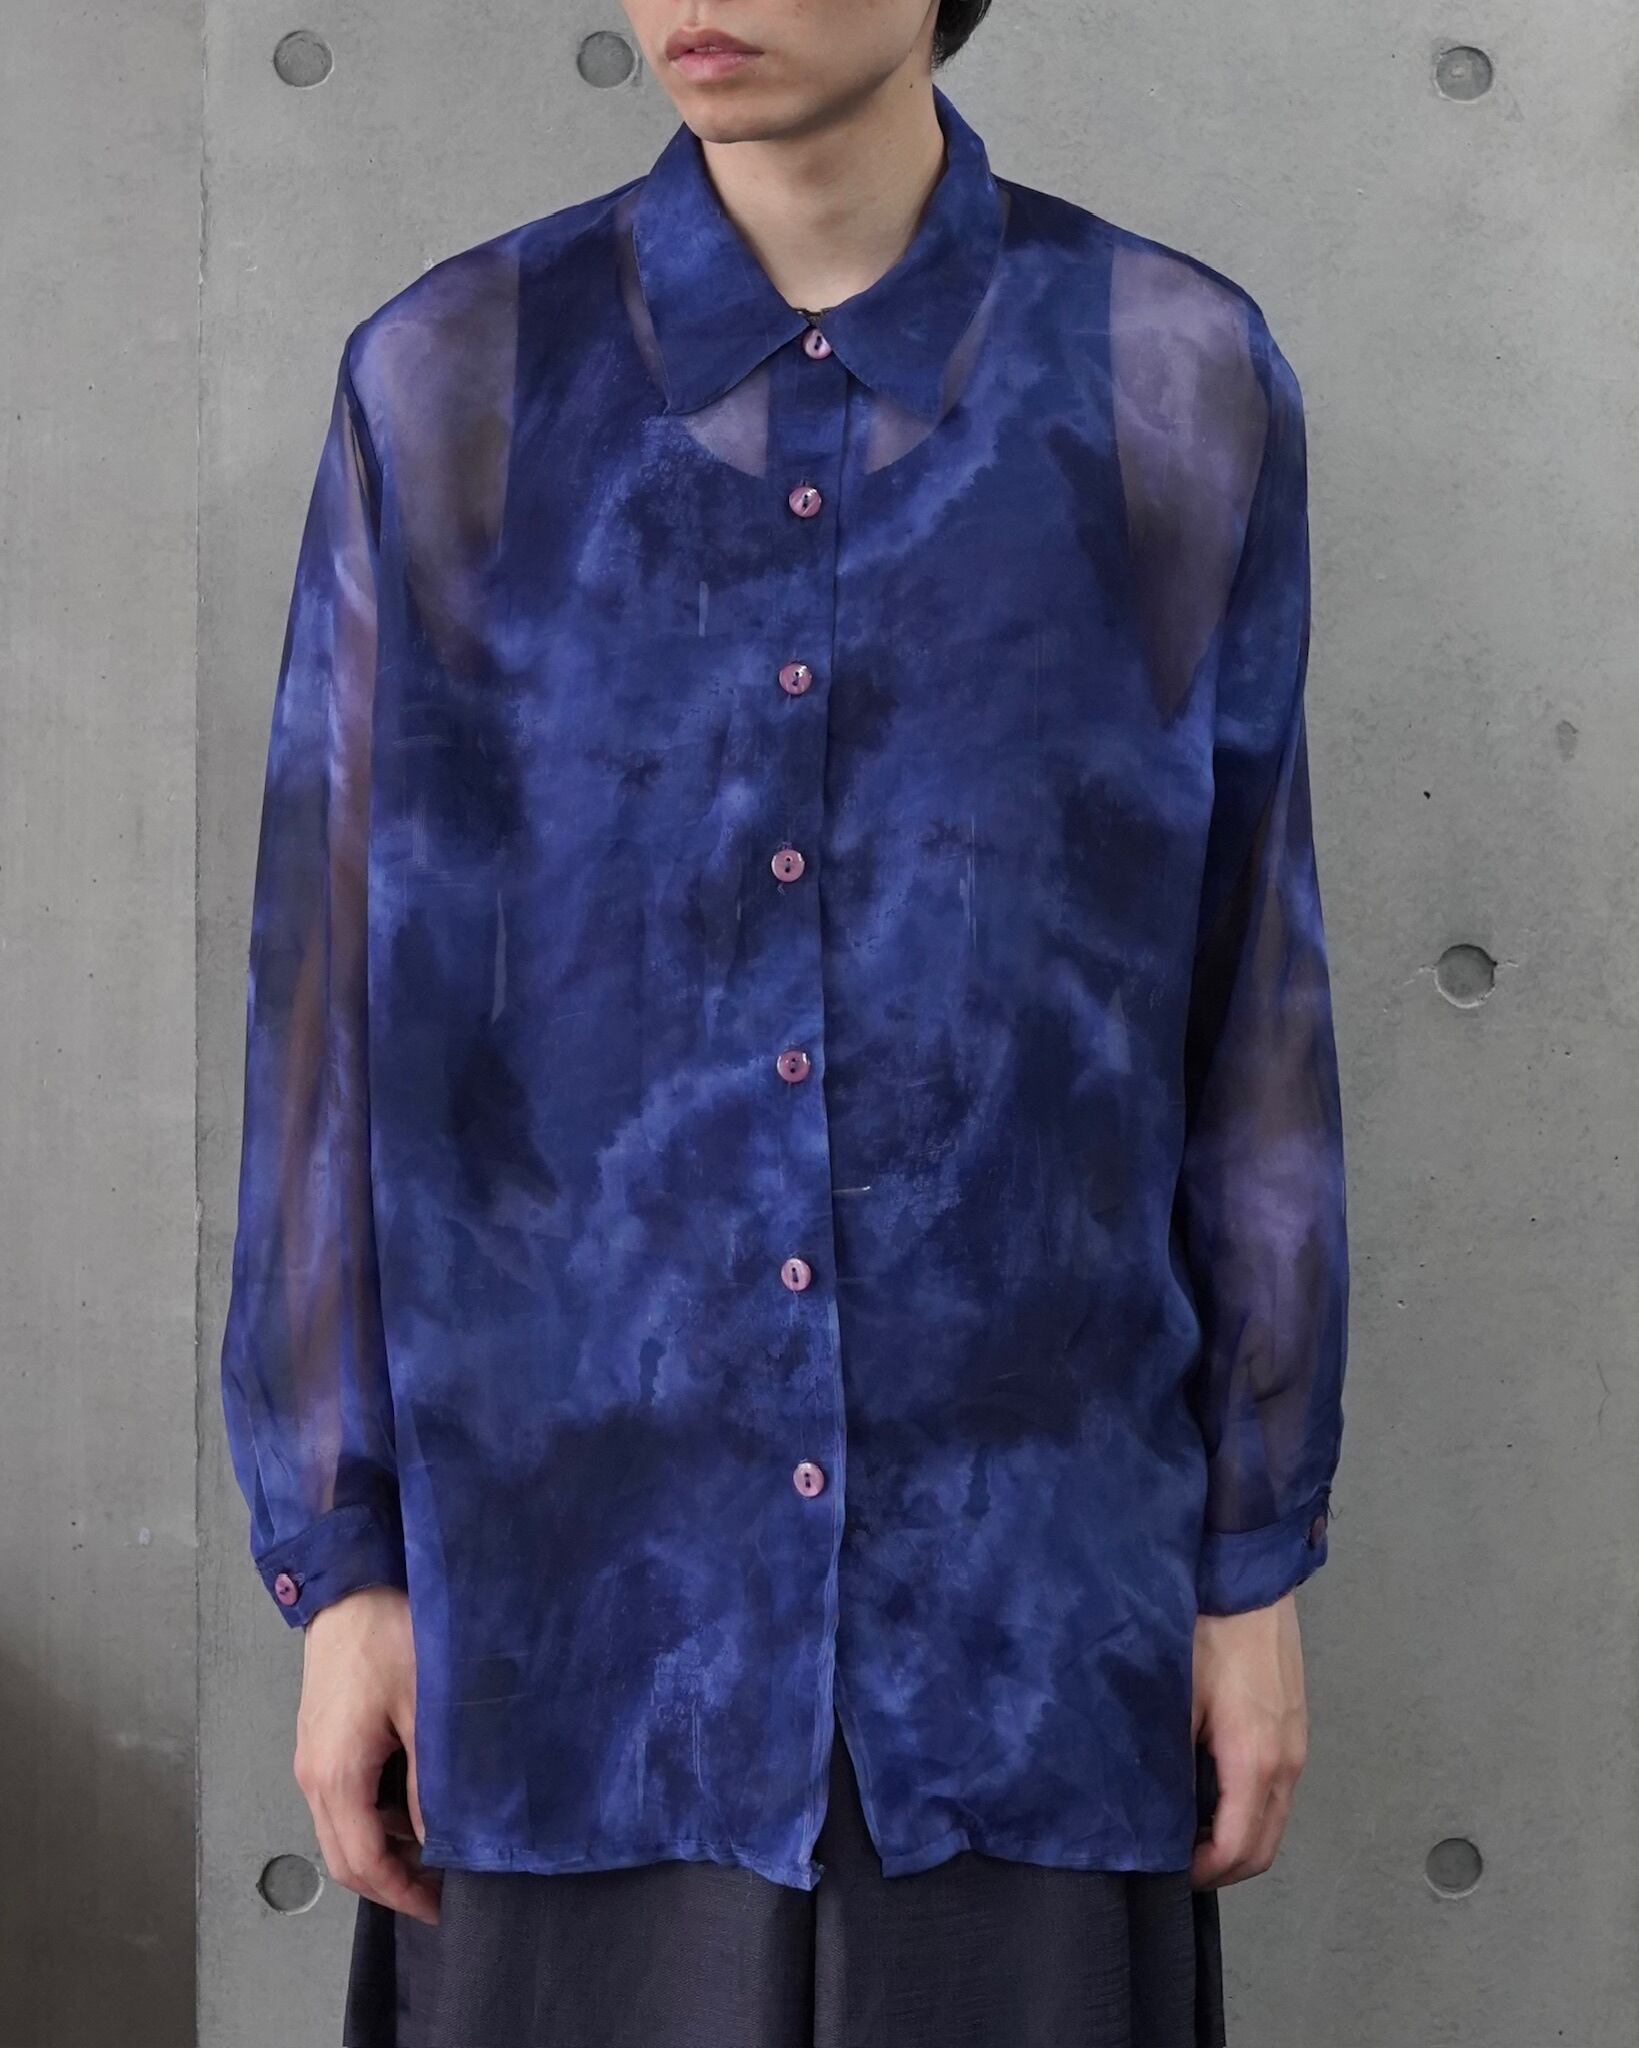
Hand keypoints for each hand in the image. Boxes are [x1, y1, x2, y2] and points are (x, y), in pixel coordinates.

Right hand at [292, 1584, 440, 1924]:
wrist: (349, 1586)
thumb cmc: (387, 1635)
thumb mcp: (424, 1710)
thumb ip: (430, 1781)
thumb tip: (441, 1837)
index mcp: (336, 1775)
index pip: (364, 1863)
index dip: (403, 1893)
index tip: (440, 1906)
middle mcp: (312, 1774)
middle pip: (344, 1858)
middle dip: (390, 1882)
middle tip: (439, 1888)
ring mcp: (311, 1757)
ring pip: (339, 1831)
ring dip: (381, 1850)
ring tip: (433, 1848)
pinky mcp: (319, 1740)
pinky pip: (339, 1800)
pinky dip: (372, 1818)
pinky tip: (412, 1805)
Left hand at [1189, 1590, 1307, 1887]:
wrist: (1249, 1582)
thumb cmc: (1208, 1634)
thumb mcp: (1176, 1700)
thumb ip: (1171, 1761)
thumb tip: (1158, 1810)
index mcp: (1254, 1761)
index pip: (1237, 1849)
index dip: (1203, 1872)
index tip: (1170, 1871)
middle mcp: (1286, 1763)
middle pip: (1264, 1847)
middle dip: (1224, 1866)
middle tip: (1180, 1861)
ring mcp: (1296, 1746)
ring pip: (1275, 1820)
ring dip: (1239, 1838)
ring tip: (1192, 1828)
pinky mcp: (1295, 1729)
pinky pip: (1279, 1791)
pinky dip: (1251, 1808)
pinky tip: (1214, 1790)